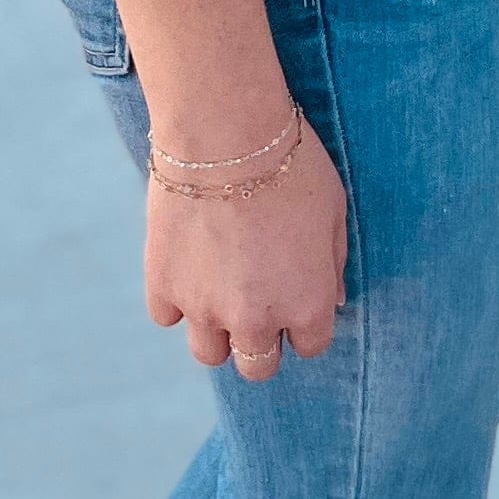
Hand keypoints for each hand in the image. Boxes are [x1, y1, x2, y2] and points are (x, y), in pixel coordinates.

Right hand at [146, 125, 347, 379]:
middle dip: (260, 340)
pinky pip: (167, 316)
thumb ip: (333, 263)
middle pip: (257, 366)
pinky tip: (187, 264)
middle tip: (254, 300)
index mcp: (307, 304)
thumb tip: (333, 299)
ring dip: (216, 330)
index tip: (293, 294)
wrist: (224, 132)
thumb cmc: (291, 163)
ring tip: (218, 287)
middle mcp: (257, 318)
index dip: (304, 322)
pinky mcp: (164, 286)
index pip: (310, 346)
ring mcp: (205, 308)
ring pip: (209, 355)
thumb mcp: (334, 210)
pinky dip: (176, 297)